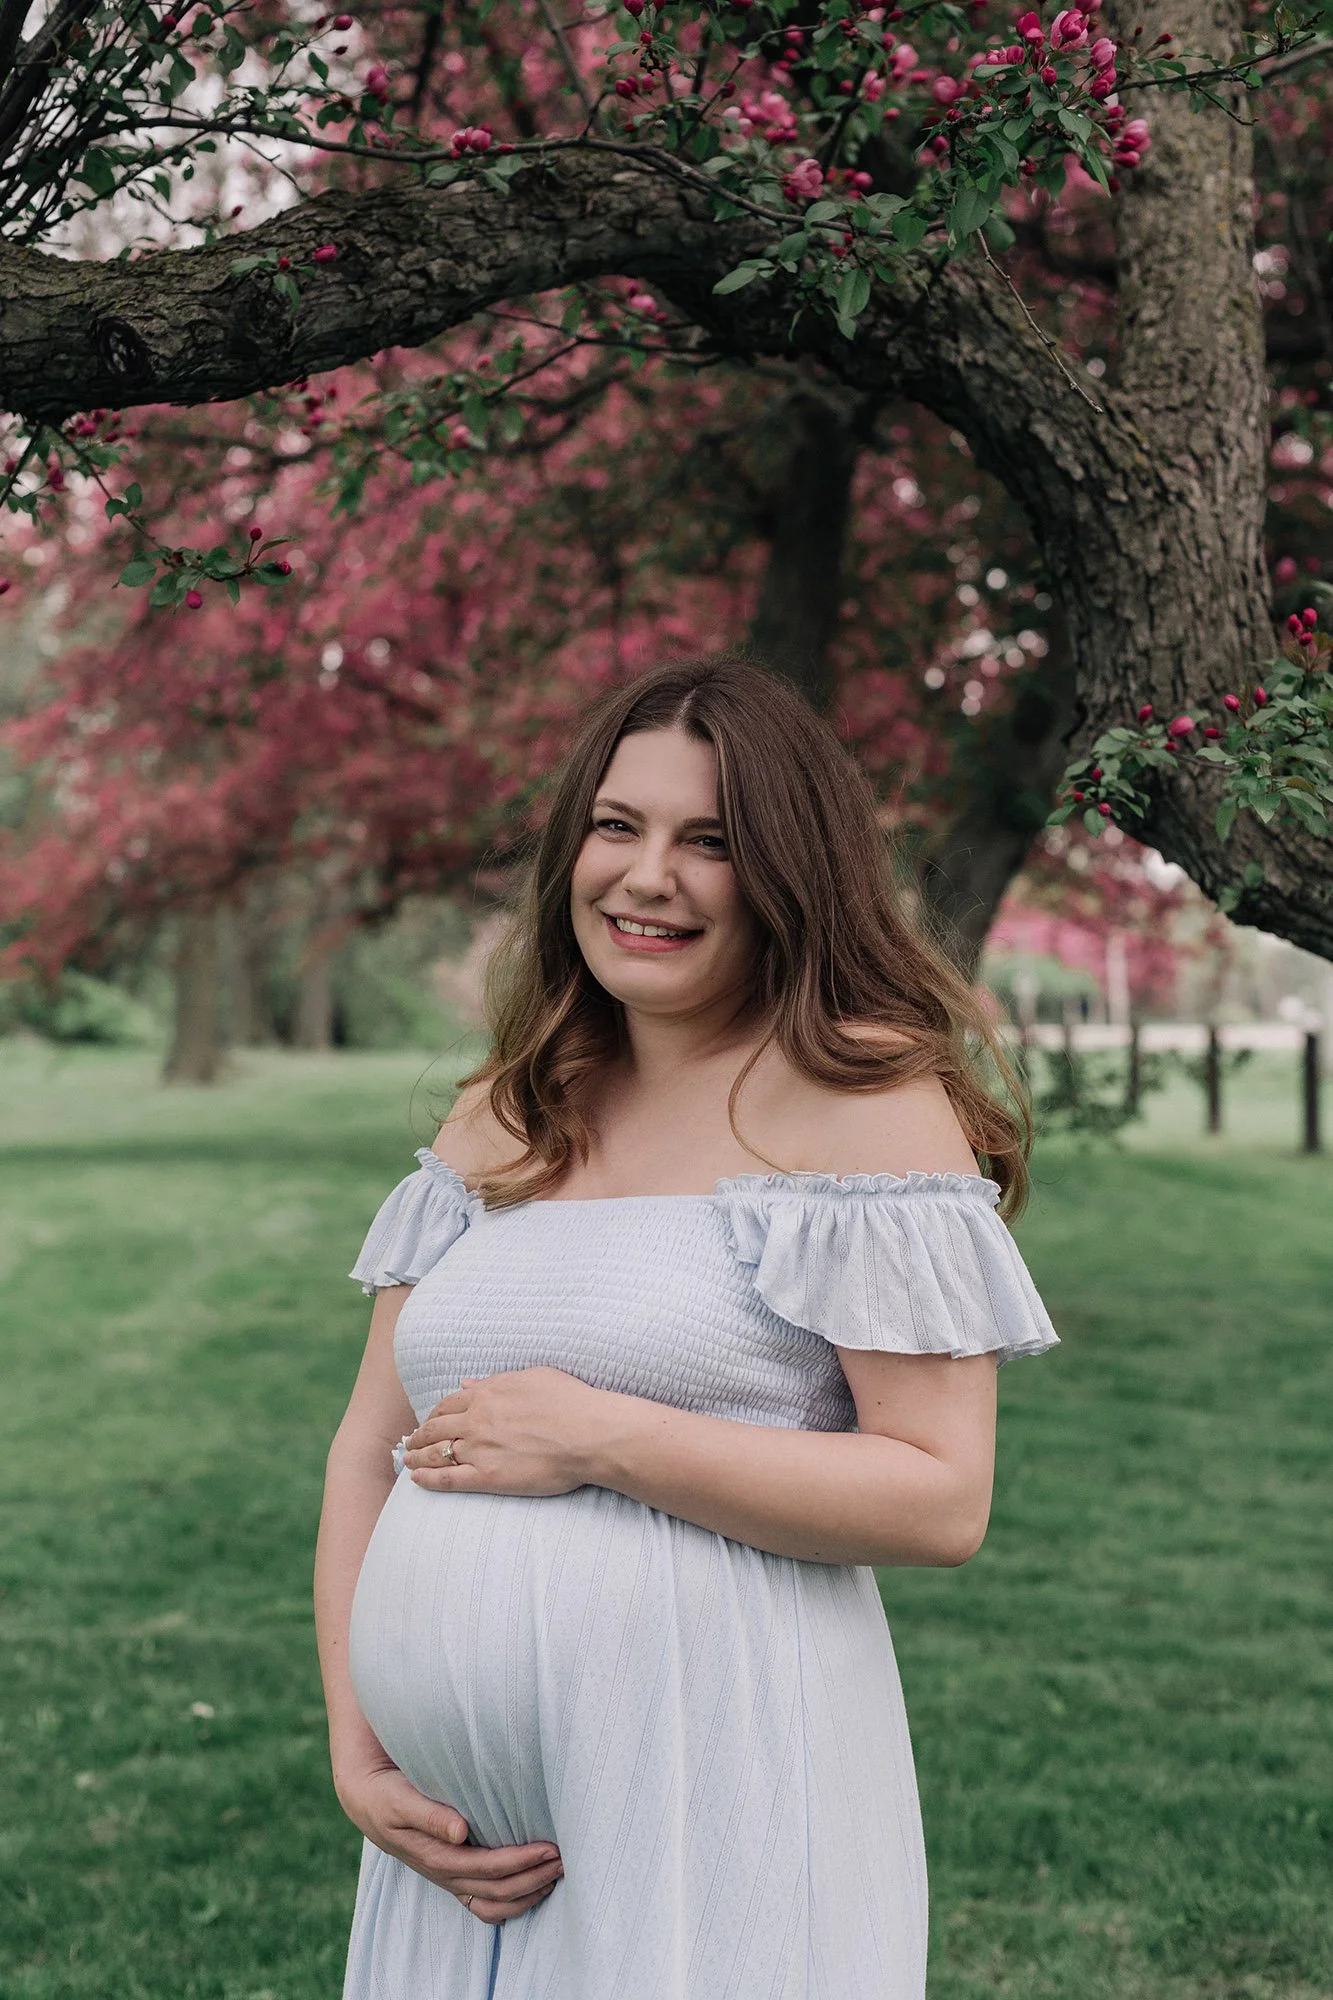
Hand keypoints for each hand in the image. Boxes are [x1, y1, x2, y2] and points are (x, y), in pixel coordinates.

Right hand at [336, 1761, 562, 1921]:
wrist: (369, 1800)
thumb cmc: (388, 1795)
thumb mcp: (401, 1799)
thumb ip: (430, 1814)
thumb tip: (461, 1831)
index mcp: (435, 1856)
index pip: (486, 1868)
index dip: (520, 1862)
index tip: (549, 1847)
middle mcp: (444, 1873)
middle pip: (496, 1890)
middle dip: (533, 1878)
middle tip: (565, 1858)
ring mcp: (449, 1878)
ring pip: (494, 1903)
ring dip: (528, 1893)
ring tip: (556, 1874)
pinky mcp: (453, 1875)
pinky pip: (485, 1903)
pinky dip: (512, 1902)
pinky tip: (533, 1886)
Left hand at [403, 1367, 608, 1495]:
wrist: (588, 1434)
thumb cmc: (570, 1402)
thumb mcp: (533, 1378)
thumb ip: (496, 1382)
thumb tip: (468, 1384)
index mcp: (488, 1394)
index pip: (450, 1404)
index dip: (436, 1413)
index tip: (431, 1420)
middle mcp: (477, 1420)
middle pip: (436, 1427)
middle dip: (420, 1435)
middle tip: (411, 1441)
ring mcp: (480, 1449)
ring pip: (436, 1452)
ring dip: (417, 1455)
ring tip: (407, 1460)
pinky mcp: (487, 1477)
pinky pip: (448, 1478)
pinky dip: (428, 1479)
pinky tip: (416, 1479)